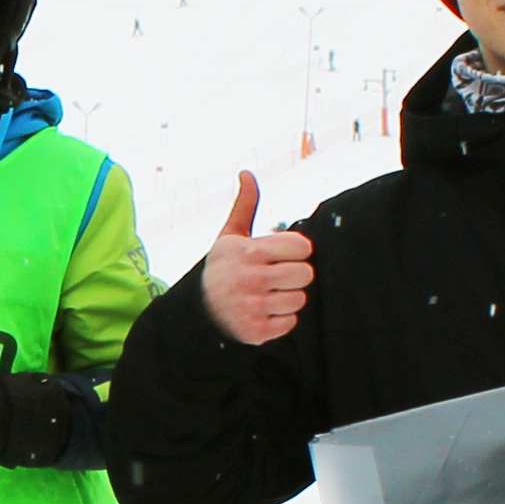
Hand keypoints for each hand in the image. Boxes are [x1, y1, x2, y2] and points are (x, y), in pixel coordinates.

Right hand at [201, 171, 314, 345]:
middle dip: (294, 275)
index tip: (280, 254)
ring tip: (268, 294)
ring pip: (300, 299)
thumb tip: (246, 173)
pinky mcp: (257, 331)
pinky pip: (291, 322)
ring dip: (288, 297)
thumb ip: (245, 205)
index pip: (303, 247)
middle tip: (276, 276)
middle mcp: (252, 279)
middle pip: (306, 274)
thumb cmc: (222, 268)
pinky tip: (264, 312)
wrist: (198, 311)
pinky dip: (281, 320)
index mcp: (249, 252)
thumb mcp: (230, 236)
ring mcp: (254, 307)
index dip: (295, 250)